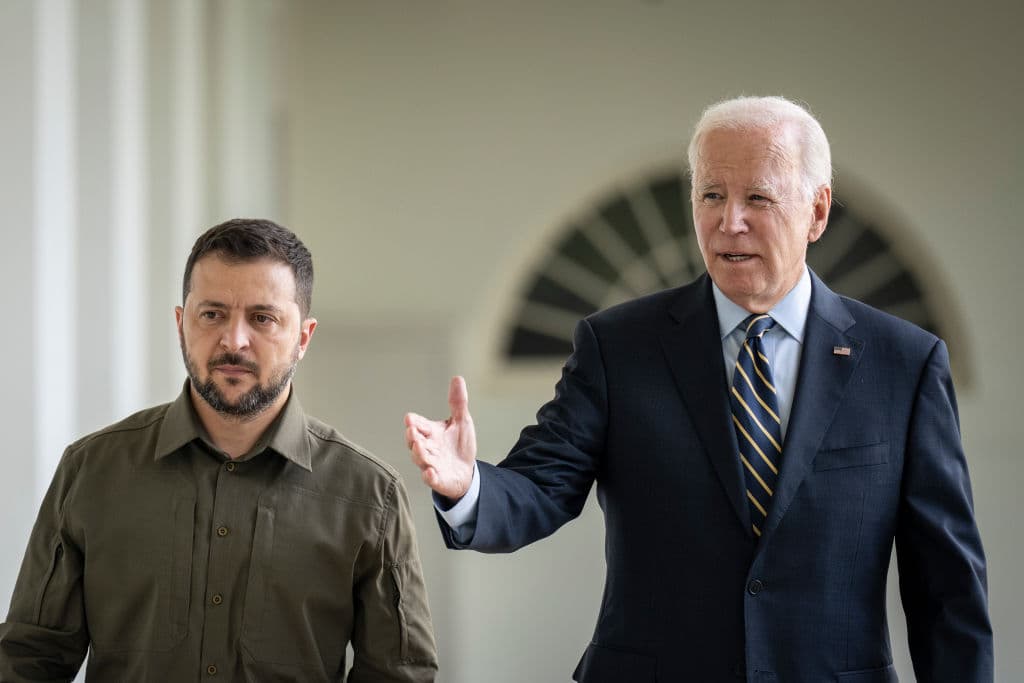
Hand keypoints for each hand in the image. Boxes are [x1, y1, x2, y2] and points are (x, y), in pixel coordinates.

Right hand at [405, 376, 477, 500]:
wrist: (465, 472)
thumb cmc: (459, 446)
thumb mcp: (462, 421)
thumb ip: (458, 402)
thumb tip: (457, 378)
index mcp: (431, 433)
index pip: (418, 425)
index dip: (414, 422)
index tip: (410, 419)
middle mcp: (427, 448)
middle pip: (415, 442)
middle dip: (413, 437)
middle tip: (412, 431)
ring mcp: (430, 464)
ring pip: (420, 459)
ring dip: (419, 454)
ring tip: (420, 447)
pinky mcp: (437, 479)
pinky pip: (430, 479)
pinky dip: (429, 476)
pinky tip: (430, 472)